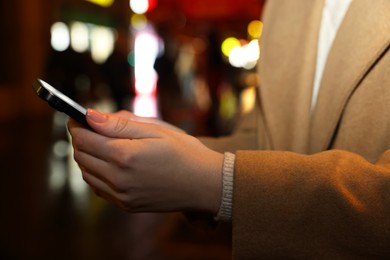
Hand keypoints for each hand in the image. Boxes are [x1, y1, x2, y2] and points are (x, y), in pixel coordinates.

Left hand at [67, 109, 223, 213]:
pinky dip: (96, 174)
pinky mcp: (126, 205)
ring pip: (87, 173)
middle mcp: (118, 179)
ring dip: (86, 157)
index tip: (77, 117)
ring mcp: (121, 195)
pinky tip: (109, 164)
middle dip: (81, 139)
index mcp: (124, 155)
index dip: (76, 126)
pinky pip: (99, 188)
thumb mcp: (156, 130)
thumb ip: (120, 124)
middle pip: (81, 156)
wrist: (205, 184)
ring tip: (100, 144)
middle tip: (90, 128)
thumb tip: (90, 116)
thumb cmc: (185, 152)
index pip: (84, 139)